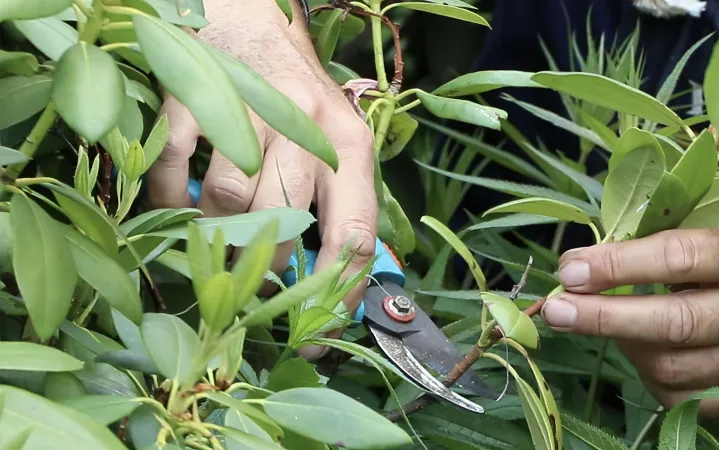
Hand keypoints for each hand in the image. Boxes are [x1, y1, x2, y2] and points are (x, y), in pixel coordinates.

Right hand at [147, 0, 376, 357]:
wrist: (248, 22)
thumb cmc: (293, 98)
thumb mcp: (334, 143)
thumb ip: (337, 203)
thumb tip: (337, 284)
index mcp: (349, 148)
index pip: (355, 237)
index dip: (336, 296)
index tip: (316, 335)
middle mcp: (304, 129)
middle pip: (283, 228)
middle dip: (263, 269)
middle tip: (249, 280)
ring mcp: (248, 111)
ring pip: (229, 204)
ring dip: (214, 235)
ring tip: (211, 239)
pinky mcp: (193, 98)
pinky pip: (174, 170)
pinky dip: (167, 197)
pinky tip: (174, 201)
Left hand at [540, 223, 718, 416]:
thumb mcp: (717, 221)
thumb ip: (661, 228)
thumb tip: (583, 257)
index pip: (680, 257)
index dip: (620, 264)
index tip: (571, 268)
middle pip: (675, 323)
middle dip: (606, 316)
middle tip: (556, 310)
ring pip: (671, 366)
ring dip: (623, 344)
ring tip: (602, 322)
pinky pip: (681, 396)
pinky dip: (648, 374)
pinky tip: (643, 350)